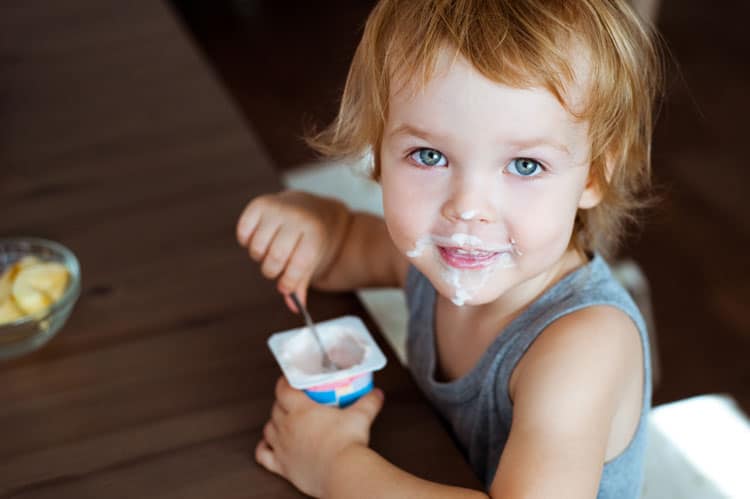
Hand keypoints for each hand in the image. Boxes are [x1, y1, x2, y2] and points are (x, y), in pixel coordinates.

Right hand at [236, 191, 350, 309]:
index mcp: (315, 232)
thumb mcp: (314, 260)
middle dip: (273, 271)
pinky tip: (259, 238)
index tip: (286, 287)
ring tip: (270, 251)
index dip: (289, 282)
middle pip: (275, 258)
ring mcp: (277, 208)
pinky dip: (247, 241)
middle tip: (277, 268)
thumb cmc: (312, 241)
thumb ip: (302, 283)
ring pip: (257, 248)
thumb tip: (295, 307)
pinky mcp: (259, 204)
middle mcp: (297, 217)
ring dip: (260, 257)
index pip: (298, 264)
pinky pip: (243, 232)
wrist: (312, 210)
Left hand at [255, 376, 384, 497]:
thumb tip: (376, 394)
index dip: (284, 382)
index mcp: (302, 410)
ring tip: (282, 420)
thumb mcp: (361, 416)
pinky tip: (267, 446)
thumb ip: (369, 402)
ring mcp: (282, 446)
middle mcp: (288, 426)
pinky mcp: (282, 466)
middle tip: (294, 401)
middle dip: (282, 402)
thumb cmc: (347, 445)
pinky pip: (263, 455)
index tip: (289, 380)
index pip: (283, 389)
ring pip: (268, 429)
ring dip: (273, 423)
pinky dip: (263, 448)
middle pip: (276, 408)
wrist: (342, 473)